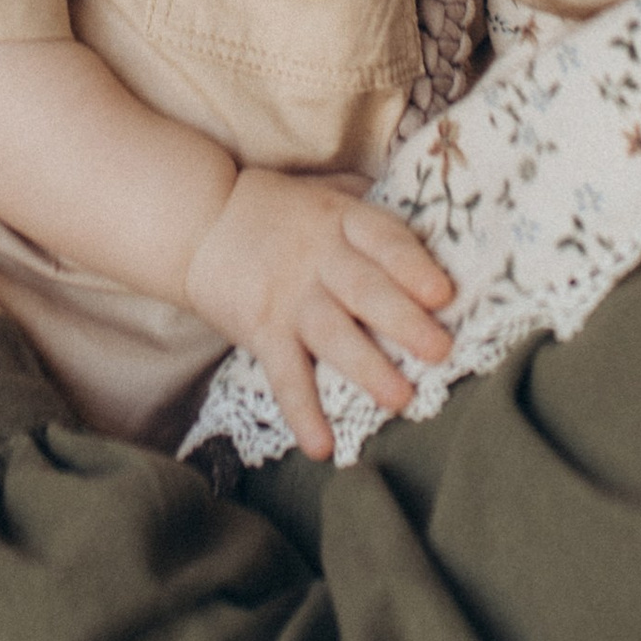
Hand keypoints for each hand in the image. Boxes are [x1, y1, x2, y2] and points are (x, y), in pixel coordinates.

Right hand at [183, 167, 455, 460]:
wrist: (197, 220)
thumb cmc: (275, 210)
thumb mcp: (324, 193)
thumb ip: (367, 206)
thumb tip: (428, 217)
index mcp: (341, 220)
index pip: (384, 241)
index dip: (414, 267)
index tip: (443, 293)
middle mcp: (319, 258)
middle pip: (366, 289)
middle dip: (404, 321)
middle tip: (440, 350)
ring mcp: (290, 297)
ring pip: (333, 334)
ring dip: (368, 368)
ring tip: (400, 399)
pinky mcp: (263, 331)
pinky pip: (285, 375)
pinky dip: (303, 412)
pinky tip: (322, 447)